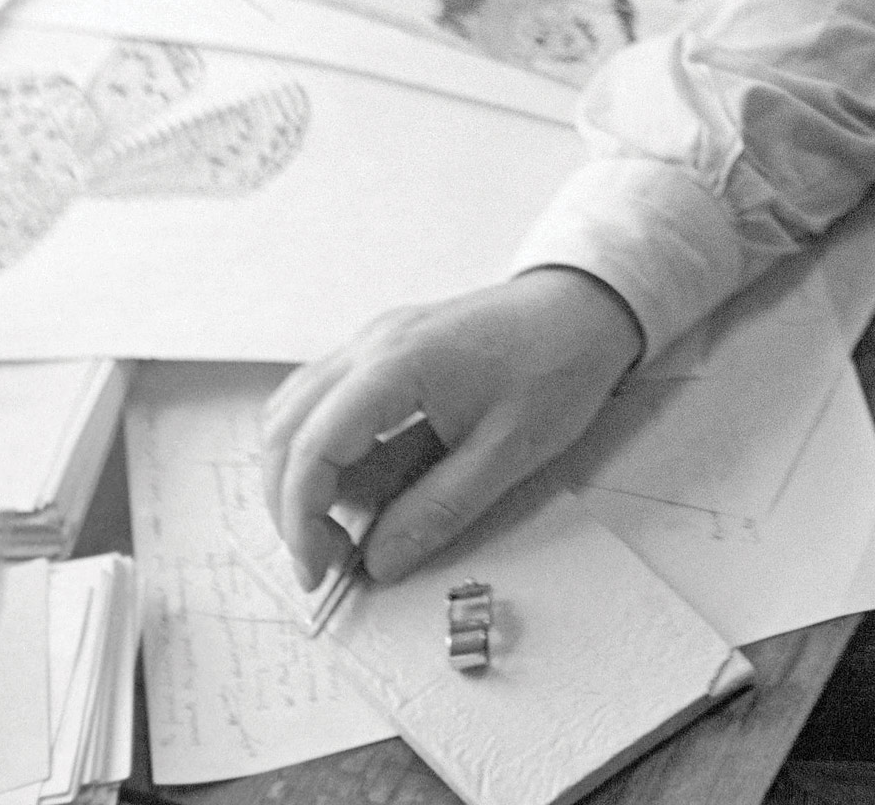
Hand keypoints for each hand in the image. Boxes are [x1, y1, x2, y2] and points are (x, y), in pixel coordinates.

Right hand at [262, 266, 643, 588]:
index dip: (301, 520)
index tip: (321, 572)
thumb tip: (377, 563)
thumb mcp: (509, 451)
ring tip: (340, 523)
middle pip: (285, 428)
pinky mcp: (386, 345)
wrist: (588, 302)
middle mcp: (372, 343)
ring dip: (299, 472)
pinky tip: (355, 477)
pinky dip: (319, 442)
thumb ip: (438, 510)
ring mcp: (374, 338)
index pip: (312, 448)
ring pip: (293, 408)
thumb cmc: (558, 366)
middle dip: (290, 503)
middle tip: (327, 557)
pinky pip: (323, 394)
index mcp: (398, 364)